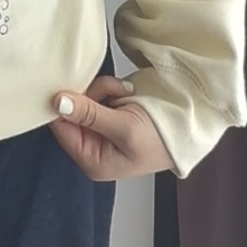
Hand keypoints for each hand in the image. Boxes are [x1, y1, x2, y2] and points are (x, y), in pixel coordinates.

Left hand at [49, 74, 174, 180]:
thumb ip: (90, 115)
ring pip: (83, 97)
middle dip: (91, 95)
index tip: (70, 86)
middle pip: (70, 110)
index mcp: (92, 161)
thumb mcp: (125, 128)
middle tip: (113, 93)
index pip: (60, 129)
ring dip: (103, 89)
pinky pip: (96, 91)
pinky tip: (127, 92)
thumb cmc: (161, 138)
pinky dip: (109, 87)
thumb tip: (58, 104)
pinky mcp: (107, 112)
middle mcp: (91, 145)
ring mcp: (98, 128)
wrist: (188, 124)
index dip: (62, 106)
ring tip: (125, 93)